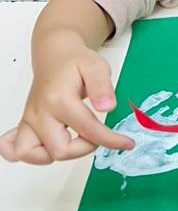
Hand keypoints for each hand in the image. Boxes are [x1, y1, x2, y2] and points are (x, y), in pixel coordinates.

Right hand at [0, 34, 132, 164]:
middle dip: (84, 148)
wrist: (55, 55)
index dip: (110, 140)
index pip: (88, 130)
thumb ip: (102, 86)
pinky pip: (17, 149)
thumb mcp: (96, 66)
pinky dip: (31, 155)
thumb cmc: (75, 61)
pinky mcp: (25, 125)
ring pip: (33, 155)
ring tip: (76, 141)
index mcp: (59, 99)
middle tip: (98, 135)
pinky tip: (47, 148)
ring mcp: (30, 120)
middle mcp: (40, 113)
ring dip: (57, 154)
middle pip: (60, 150)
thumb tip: (108, 107)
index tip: (126, 143)